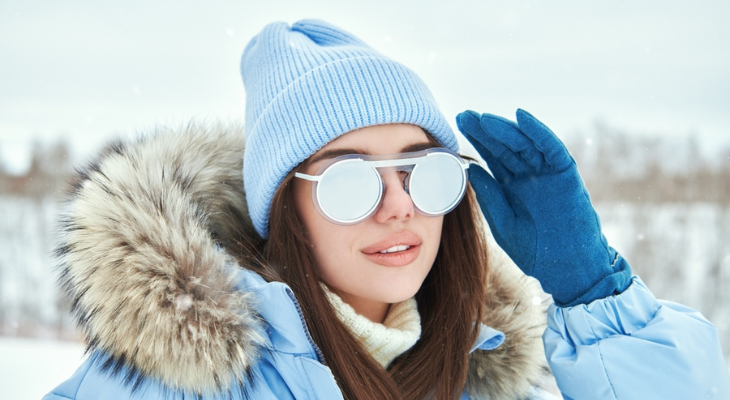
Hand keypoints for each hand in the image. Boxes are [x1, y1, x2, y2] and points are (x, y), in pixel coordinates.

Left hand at [456, 109, 631, 305]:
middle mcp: (529, 175)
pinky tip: (521, 118)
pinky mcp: (566, 174)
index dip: (476, 141)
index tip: (456, 127)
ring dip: (505, 129)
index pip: (492, 157)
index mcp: (512, 186)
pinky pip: (552, 148)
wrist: (567, 268)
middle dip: (485, 131)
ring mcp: (547, 173)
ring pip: (525, 143)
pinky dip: (538, 131)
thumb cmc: (535, 250)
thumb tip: (469, 170)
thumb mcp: (504, 222)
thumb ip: (489, 196)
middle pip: (505, 146)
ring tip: (484, 119)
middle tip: (463, 116)